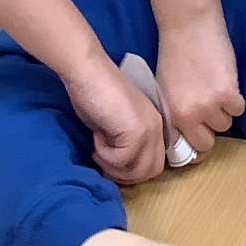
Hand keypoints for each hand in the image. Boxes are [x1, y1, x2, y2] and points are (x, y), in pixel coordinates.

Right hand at [64, 58, 165, 183]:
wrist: (87, 71)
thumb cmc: (95, 92)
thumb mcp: (116, 124)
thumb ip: (124, 144)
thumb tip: (118, 167)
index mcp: (155, 125)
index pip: (153, 163)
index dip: (130, 169)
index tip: (108, 161)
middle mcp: (158, 127)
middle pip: (149, 171)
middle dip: (123, 174)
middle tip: (101, 159)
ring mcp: (149, 129)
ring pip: (138, 171)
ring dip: (113, 166)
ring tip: (98, 148)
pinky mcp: (136, 131)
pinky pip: (121, 160)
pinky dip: (104, 154)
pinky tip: (97, 135)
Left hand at [155, 16, 244, 159]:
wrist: (188, 26)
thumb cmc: (175, 53)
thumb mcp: (165, 89)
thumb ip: (174, 113)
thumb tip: (187, 133)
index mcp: (169, 114)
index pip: (183, 147)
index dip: (193, 143)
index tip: (199, 139)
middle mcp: (187, 115)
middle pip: (207, 143)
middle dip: (210, 130)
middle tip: (211, 112)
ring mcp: (208, 106)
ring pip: (225, 125)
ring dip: (224, 111)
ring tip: (215, 88)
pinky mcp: (228, 94)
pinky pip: (238, 109)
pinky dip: (236, 98)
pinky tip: (225, 81)